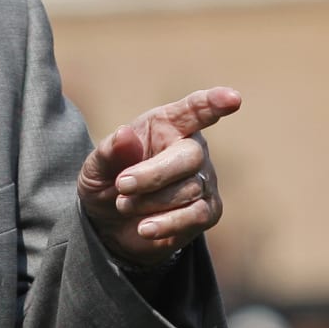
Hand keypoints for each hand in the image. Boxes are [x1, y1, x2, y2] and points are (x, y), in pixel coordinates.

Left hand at [77, 87, 242, 269]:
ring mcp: (204, 181)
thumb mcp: (95, 167)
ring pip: (189, 189)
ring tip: (123, 204)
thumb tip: (124, 134)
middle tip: (122, 185)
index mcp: (167, 125)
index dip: (214, 102)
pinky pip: (196, 215)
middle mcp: (192, 149)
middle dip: (154, 174)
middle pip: (190, 155)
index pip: (196, 109)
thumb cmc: (108, 182)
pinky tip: (144, 228)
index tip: (232, 99)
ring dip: (150, 201)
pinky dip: (167, 223)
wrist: (111, 226)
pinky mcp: (208, 211)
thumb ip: (109, 151)